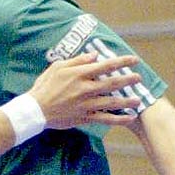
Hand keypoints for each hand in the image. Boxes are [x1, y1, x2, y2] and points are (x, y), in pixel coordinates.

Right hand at [27, 53, 142, 132]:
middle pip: (112, 83)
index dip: (122, 62)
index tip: (134, 60)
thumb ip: (78, 60)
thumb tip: (95, 55)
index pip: (106, 65)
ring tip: (139, 100)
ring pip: (112, 102)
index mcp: (80, 74)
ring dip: (127, 101)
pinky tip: (129, 118)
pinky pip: (105, 119)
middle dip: (128, 80)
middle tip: (139, 79)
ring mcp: (86, 105)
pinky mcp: (84, 117)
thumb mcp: (58, 67)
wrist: (35, 110)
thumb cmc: (45, 86)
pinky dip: (118, 119)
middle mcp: (86, 89)